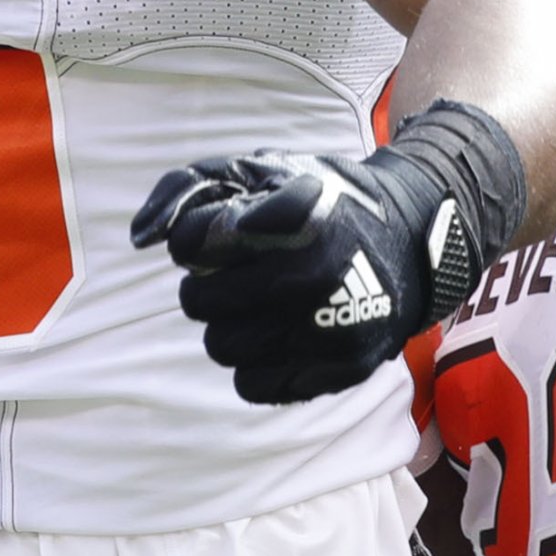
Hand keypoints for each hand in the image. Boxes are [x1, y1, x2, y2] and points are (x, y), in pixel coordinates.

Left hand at [132, 101, 521, 404]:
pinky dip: (256, 365)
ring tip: (255, 310)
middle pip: (199, 302)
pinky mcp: (342, 368)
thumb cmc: (321, 203)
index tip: (216, 238)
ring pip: (222, 348)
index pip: (192, 242)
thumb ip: (191, 188)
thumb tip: (143, 237)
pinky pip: (255, 386)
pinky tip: (277, 338)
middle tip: (230, 279)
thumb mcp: (262, 170)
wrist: (412, 240)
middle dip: (204, 289)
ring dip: (227, 328)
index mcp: (293, 216)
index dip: (193, 240)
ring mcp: (332, 326)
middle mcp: (315, 273)